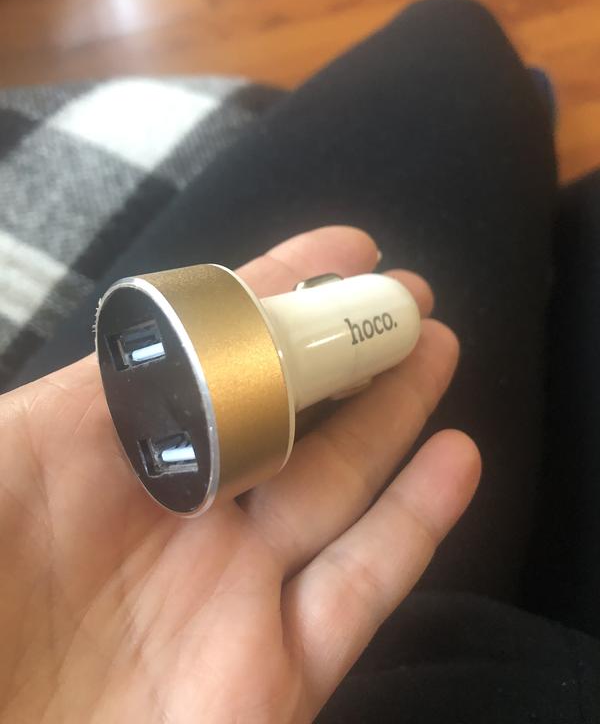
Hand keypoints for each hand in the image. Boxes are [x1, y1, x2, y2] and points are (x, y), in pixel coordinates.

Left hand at [0, 227, 479, 723]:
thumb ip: (44, 411)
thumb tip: (132, 339)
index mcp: (102, 460)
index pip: (207, 354)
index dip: (276, 293)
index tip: (345, 251)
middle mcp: (177, 515)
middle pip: (284, 414)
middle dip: (346, 348)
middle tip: (405, 297)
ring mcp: (230, 593)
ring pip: (334, 484)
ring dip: (392, 413)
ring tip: (438, 345)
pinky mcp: (275, 677)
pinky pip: (361, 588)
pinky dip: (414, 523)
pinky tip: (456, 458)